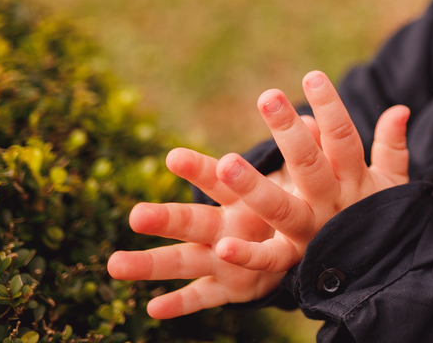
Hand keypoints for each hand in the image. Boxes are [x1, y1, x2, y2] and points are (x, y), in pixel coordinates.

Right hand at [106, 145, 304, 317]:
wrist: (299, 239)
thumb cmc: (297, 199)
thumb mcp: (306, 176)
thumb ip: (309, 150)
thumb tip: (317, 121)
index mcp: (242, 197)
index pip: (218, 180)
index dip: (199, 170)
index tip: (172, 157)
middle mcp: (225, 226)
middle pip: (193, 221)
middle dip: (166, 218)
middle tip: (136, 216)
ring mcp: (223, 259)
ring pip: (185, 261)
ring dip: (153, 264)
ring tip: (115, 265)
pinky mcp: (234, 287)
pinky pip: (205, 298)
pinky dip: (181, 304)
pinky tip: (154, 310)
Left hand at [211, 70, 409, 273]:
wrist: (384, 269)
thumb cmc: (377, 214)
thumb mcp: (391, 181)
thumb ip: (392, 146)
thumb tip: (400, 108)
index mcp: (354, 179)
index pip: (343, 138)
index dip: (331, 107)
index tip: (313, 76)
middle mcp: (332, 203)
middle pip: (309, 164)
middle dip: (288, 132)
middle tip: (268, 96)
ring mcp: (312, 231)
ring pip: (282, 209)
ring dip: (254, 187)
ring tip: (226, 162)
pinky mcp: (294, 259)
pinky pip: (269, 260)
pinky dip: (247, 255)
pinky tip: (222, 245)